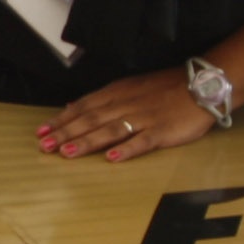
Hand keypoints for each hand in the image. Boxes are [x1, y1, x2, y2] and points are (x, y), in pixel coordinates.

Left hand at [38, 67, 216, 163]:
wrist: (202, 84)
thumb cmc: (167, 87)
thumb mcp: (131, 86)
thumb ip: (104, 99)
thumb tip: (74, 106)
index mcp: (118, 93)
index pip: (83, 106)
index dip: (62, 119)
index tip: (41, 131)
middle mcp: (126, 104)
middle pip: (91, 119)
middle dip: (65, 132)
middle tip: (44, 145)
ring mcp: (144, 118)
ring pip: (110, 130)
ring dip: (87, 141)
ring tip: (67, 152)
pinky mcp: (162, 131)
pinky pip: (142, 141)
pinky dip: (126, 149)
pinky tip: (111, 159)